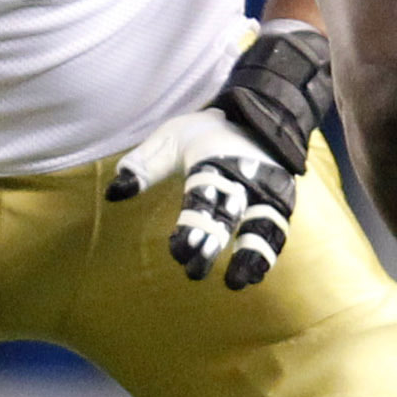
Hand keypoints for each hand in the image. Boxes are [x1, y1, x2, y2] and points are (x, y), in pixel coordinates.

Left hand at [106, 109, 297, 287]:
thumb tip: (113, 193)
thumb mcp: (169, 140)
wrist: (256, 113)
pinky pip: (277, 228)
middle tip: (194, 274)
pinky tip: (254, 274)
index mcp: (213, 160)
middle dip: (211, 245)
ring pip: (261, 225)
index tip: (178, 251)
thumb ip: (143, 166)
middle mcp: (244, 176)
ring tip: (237, 282)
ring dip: (250, 255)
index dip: (191, 225)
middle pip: (228, 215)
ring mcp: (267, 188)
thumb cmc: (204, 132)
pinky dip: (268, 252)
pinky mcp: (283, 198)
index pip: (201, 197)